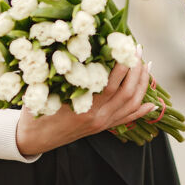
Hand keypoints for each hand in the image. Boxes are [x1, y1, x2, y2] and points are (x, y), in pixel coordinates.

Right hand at [14, 54, 152, 155]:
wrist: (32, 139)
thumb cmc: (36, 112)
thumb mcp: (44, 90)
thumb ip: (61, 72)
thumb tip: (75, 44)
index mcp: (85, 108)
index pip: (111, 83)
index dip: (122, 64)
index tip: (126, 45)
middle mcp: (98, 117)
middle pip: (127, 92)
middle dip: (136, 69)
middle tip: (137, 49)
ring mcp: (102, 124)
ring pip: (131, 105)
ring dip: (142, 84)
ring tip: (146, 65)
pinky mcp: (102, 128)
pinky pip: (127, 119)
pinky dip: (141, 110)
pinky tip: (153, 102)